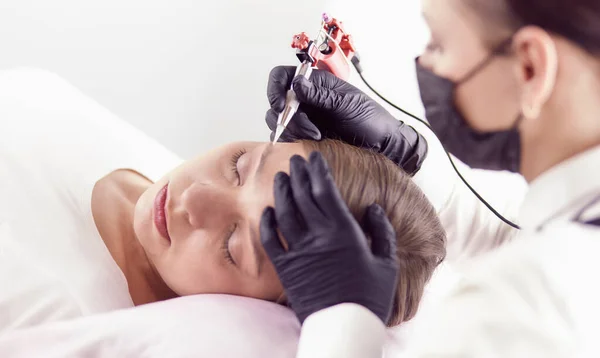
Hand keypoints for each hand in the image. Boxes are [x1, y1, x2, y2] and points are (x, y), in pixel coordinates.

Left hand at [259, 152, 398, 323]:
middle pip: (303, 195)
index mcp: (344, 232)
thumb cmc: (369, 297)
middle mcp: (319, 236)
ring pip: (285, 212)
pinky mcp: (286, 268)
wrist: (344, 326)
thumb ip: (382, 232)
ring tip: (282, 177)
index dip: (318, 170)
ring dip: (282, 192)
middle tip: (295, 161)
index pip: (325, 190)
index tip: (314, 157)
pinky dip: (268, 223)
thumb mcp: (387, 262)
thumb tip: (374, 209)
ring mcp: (299, 251)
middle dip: (298, 174)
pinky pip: (271, 240)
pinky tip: (267, 210)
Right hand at [265, 66, 427, 173]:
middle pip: (277, 103)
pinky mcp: (305, 136)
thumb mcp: (346, 104)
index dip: (275, 88)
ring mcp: (304, 118)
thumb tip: (296, 83)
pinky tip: (312, 143)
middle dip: (288, 117)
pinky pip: (286, 138)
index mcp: (315, 83)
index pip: (282, 76)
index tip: (281, 105)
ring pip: (278, 122)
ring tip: (316, 137)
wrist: (382, 145)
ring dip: (293, 130)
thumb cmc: (371, 119)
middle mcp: (306, 99)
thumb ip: (320, 95)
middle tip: (310, 129)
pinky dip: (293, 141)